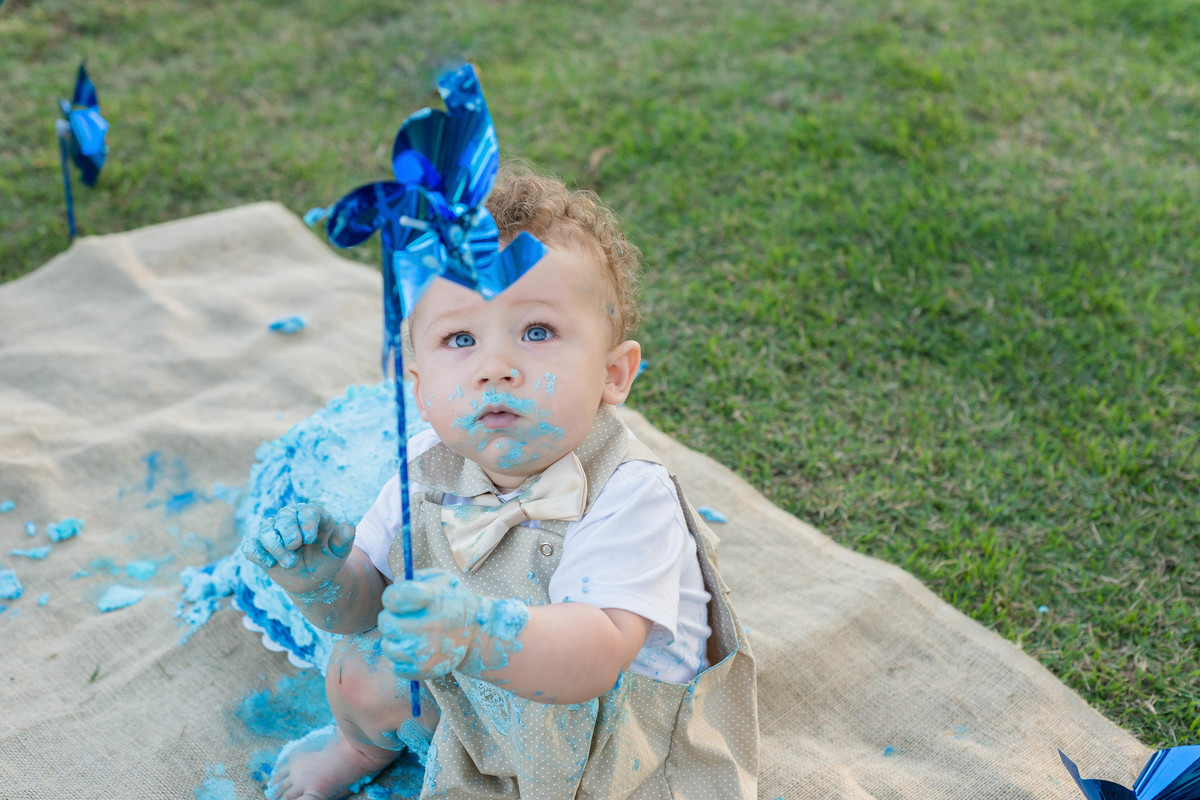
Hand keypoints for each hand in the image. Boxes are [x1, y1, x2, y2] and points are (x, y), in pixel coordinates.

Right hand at [241, 502, 355, 595]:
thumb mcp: (339, 552)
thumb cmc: (327, 560)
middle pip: (283, 517)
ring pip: (266, 531)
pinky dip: (257, 554)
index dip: (306, 523)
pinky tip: (269, 563)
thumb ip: (344, 539)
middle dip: (288, 533)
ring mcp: (273, 532)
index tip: (309, 538)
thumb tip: (347, 527)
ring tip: (290, 564)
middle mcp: (290, 519)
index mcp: (311, 515)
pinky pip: (251, 547)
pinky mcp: (260, 548)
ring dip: (276, 548)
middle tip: (295, 548)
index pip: (306, 511)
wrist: (313, 579)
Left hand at [378, 569, 528, 679]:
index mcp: (432, 598)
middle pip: (386, 624)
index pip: (394, 597)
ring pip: (388, 646)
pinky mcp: (426, 670)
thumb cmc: (451, 601)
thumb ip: (413, 579)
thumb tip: (393, 590)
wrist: (477, 632)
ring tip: (408, 634)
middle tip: (401, 618)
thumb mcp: (440, 579)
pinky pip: (395, 666)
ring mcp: (428, 651)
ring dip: (394, 639)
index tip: (399, 599)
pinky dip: (400, 658)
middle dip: (389, 618)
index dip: (392, 597)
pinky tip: (413, 649)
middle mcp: (430, 626)